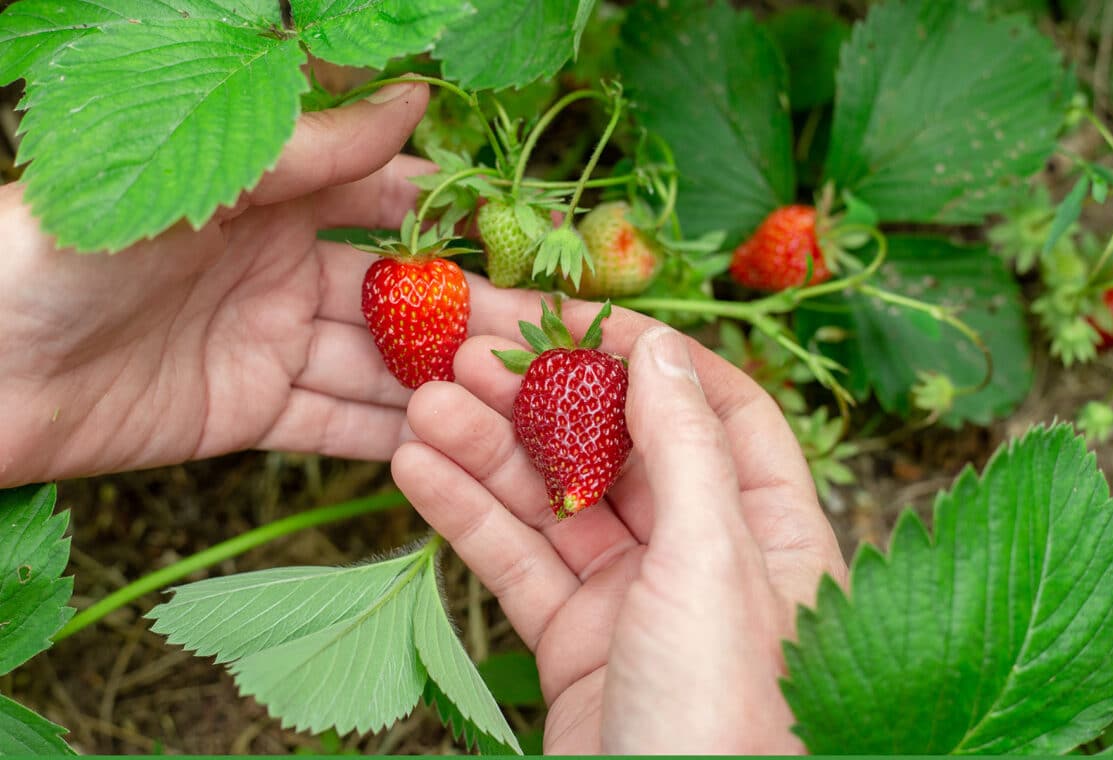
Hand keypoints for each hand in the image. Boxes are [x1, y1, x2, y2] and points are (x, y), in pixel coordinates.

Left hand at [0, 81, 486, 487]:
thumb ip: (306, 151)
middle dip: (468, 312)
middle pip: (395, 291)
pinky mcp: (247, 413)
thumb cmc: (60, 253)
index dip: (451, 214)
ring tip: (522, 399)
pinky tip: (452, 445)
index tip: (523, 232)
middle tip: (547, 333)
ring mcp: (266, 343)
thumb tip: (414, 98)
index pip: (381, 198)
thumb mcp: (192, 183)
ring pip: (377, 363)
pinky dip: (389, 436)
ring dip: (444, 381)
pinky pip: (333, 425)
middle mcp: (277, 267)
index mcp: (265, 198)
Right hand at [391, 298, 847, 753]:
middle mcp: (705, 556)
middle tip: (466, 351)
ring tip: (421, 403)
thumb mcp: (709, 565)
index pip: (717, 409)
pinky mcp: (577, 645)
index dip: (649, 356)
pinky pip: (518, 565)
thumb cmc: (723, 717)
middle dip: (545, 397)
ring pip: (556, 503)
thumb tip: (657, 345)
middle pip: (619, 448)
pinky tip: (417, 470)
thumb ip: (683, 449)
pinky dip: (469, 518)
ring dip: (489, 451)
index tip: (573, 315)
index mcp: (770, 531)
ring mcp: (637, 600)